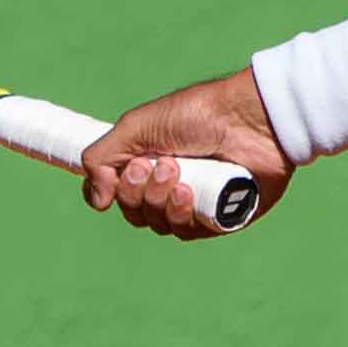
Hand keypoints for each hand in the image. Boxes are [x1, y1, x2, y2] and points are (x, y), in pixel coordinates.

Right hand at [79, 74, 290, 240]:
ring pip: (159, 224)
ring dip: (159, 201)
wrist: (250, 119)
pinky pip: (188, 232)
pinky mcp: (220, 217)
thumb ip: (102, 157)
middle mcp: (170, 185)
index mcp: (149, 162)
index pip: (116, 193)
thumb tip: (97, 202)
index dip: (107, 191)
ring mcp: (196, 203)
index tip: (111, 178)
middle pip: (134, 212)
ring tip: (177, 172)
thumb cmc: (196, 115)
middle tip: (154, 164)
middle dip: (136, 192)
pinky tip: (188, 192)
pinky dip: (182, 215)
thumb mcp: (137, 126)